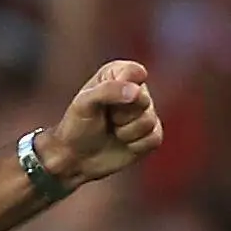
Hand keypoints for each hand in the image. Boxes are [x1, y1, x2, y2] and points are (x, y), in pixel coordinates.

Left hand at [42, 60, 163, 192]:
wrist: (76, 158)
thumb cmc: (77, 126)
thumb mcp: (84, 103)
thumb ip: (108, 90)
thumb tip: (137, 92)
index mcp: (118, 74)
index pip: (135, 72)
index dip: (122, 88)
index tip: (105, 101)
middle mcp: (135, 90)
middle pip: (143, 99)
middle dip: (121, 115)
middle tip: (106, 119)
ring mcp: (145, 112)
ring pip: (148, 121)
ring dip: (125, 132)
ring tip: (113, 131)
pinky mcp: (151, 134)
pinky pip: (153, 138)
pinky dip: (135, 145)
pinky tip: (123, 143)